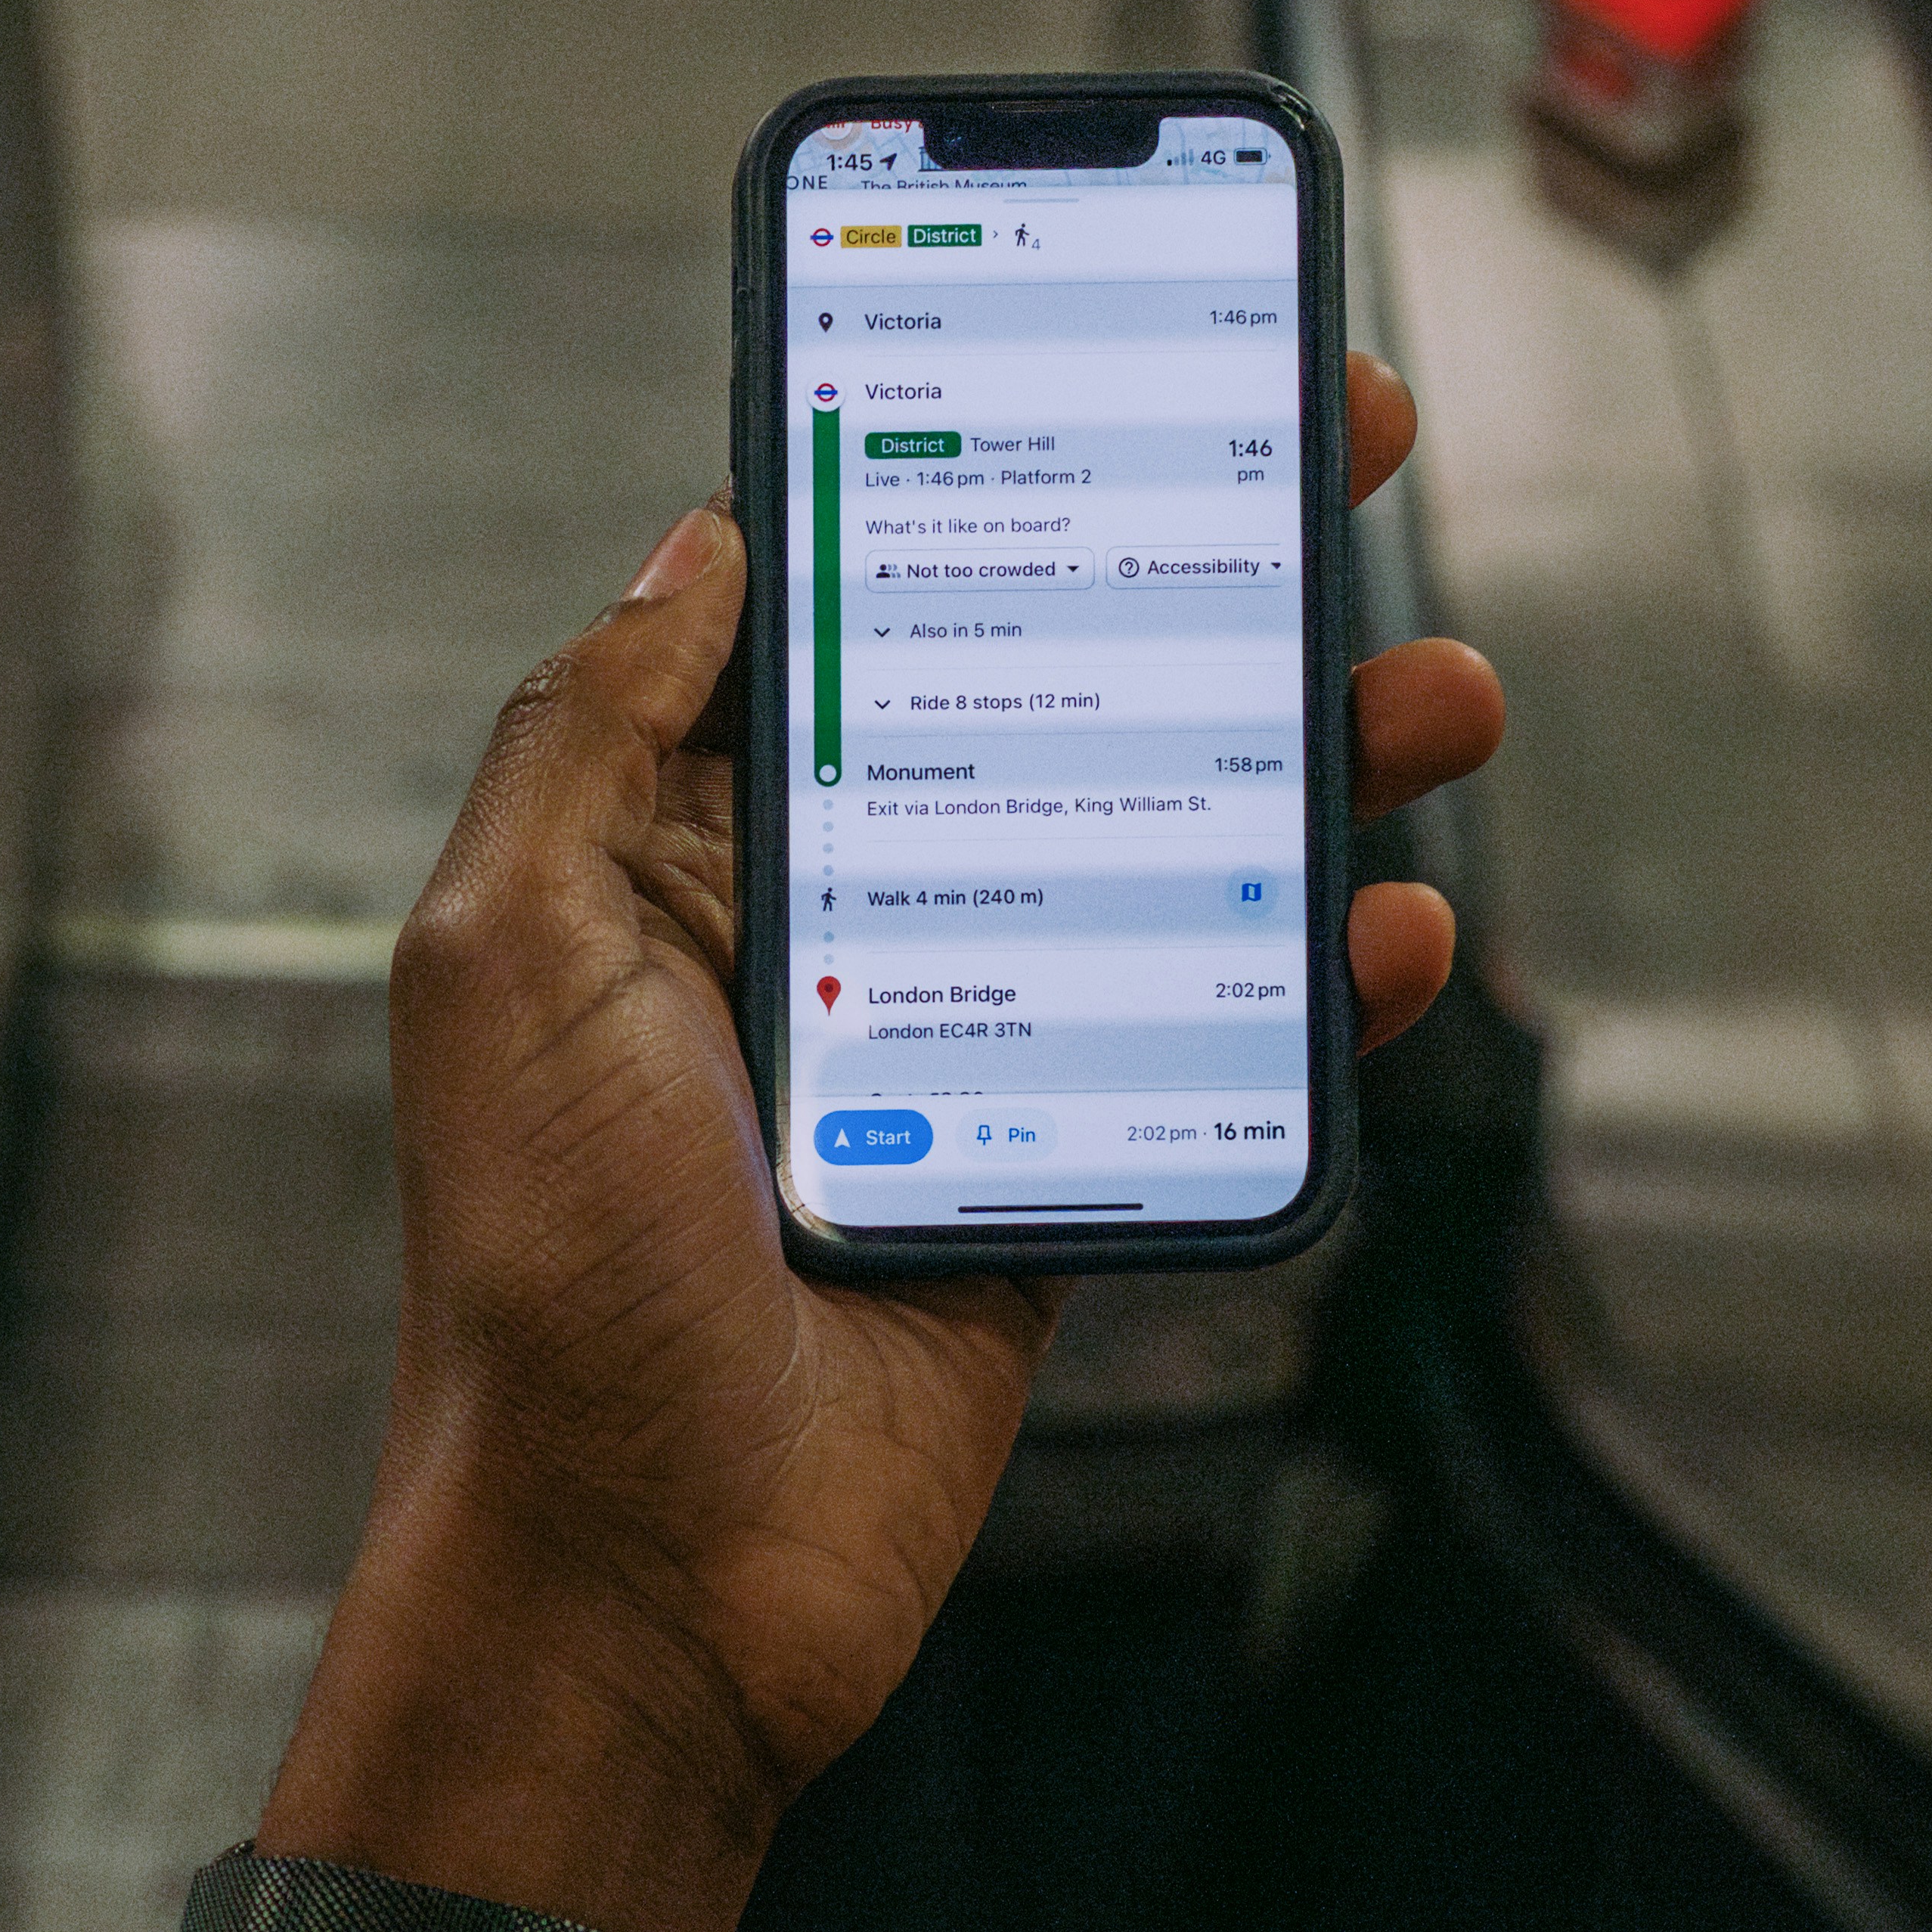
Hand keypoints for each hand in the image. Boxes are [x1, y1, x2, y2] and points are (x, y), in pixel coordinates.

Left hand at [252, 356, 1502, 1931]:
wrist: (637, 1576)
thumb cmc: (540, 1283)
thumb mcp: (503, 953)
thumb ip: (594, 732)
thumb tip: (697, 537)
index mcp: (675, 854)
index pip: (849, 610)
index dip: (978, 477)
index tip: (1109, 356)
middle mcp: (821, 930)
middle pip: (1040, 702)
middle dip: (1195, 577)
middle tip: (1338, 459)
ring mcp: (952, 1052)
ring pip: (1156, 857)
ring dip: (1303, 759)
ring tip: (1428, 692)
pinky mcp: (1049, 1180)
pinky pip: (1206, 1051)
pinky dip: (1314, 987)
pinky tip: (1386, 925)